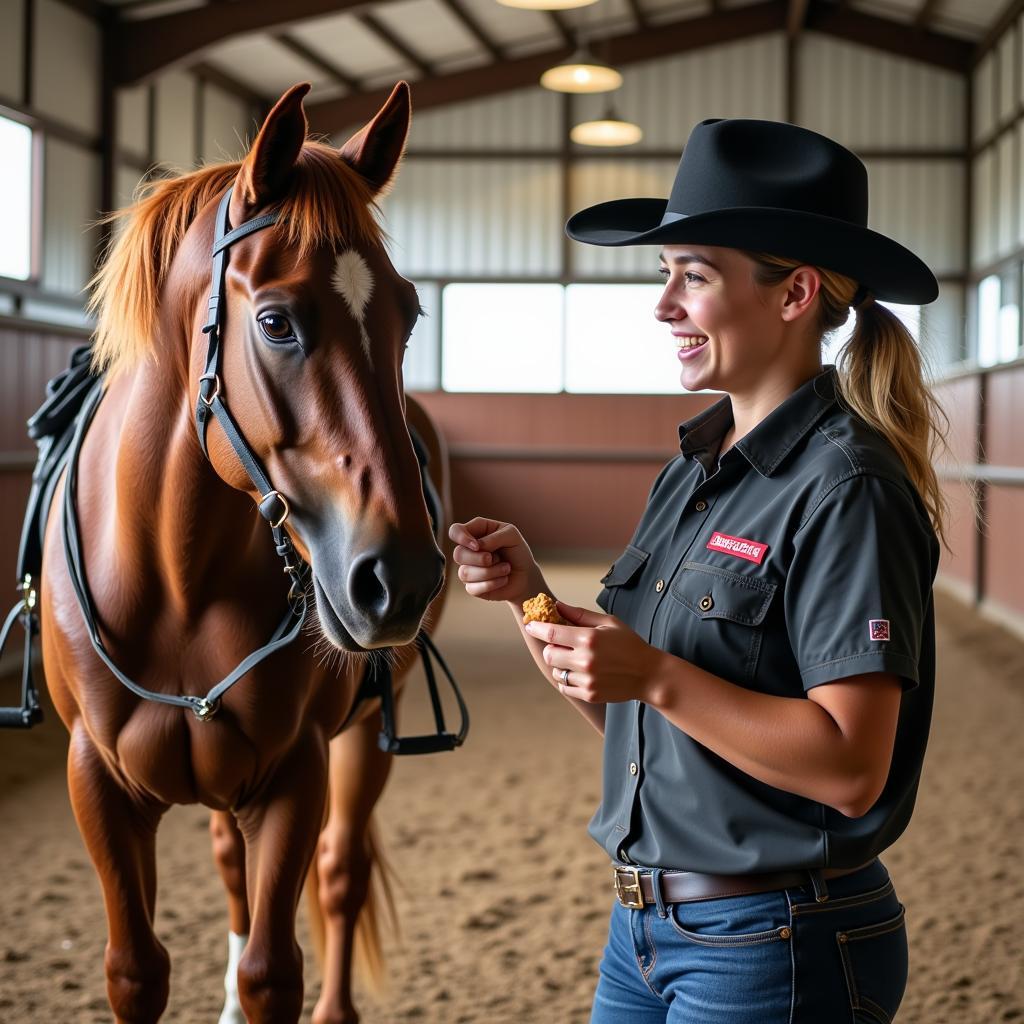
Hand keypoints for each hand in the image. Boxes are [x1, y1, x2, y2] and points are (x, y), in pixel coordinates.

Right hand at [448, 516, 540, 605]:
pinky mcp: (472, 587)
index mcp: (475, 532)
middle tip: (497, 558)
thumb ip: (494, 537)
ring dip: (490, 572)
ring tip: (506, 568)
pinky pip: (472, 588)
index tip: (477, 546)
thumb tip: (477, 547)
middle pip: (458, 554)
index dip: (461, 537)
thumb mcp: (512, 536)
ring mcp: (468, 569)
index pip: (455, 531)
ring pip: (465, 573)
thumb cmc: (517, 551)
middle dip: (480, 558)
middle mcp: (468, 551)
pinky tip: (503, 580)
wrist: (526, 575)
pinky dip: (492, 584)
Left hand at [523, 600, 664, 702]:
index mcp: (589, 638)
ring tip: (575, 660)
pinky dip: (567, 680)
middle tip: (559, 645)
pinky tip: (579, 673)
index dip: (537, 628)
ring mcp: (587, 679)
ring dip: (560, 665)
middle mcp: (585, 660)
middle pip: (549, 654)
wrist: (648, 674)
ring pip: (556, 671)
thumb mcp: (609, 622)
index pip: (552, 632)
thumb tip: (557, 605)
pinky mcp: (589, 694)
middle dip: (550, 647)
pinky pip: (565, 687)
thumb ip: (580, 615)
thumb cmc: (629, 644)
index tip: (530, 625)